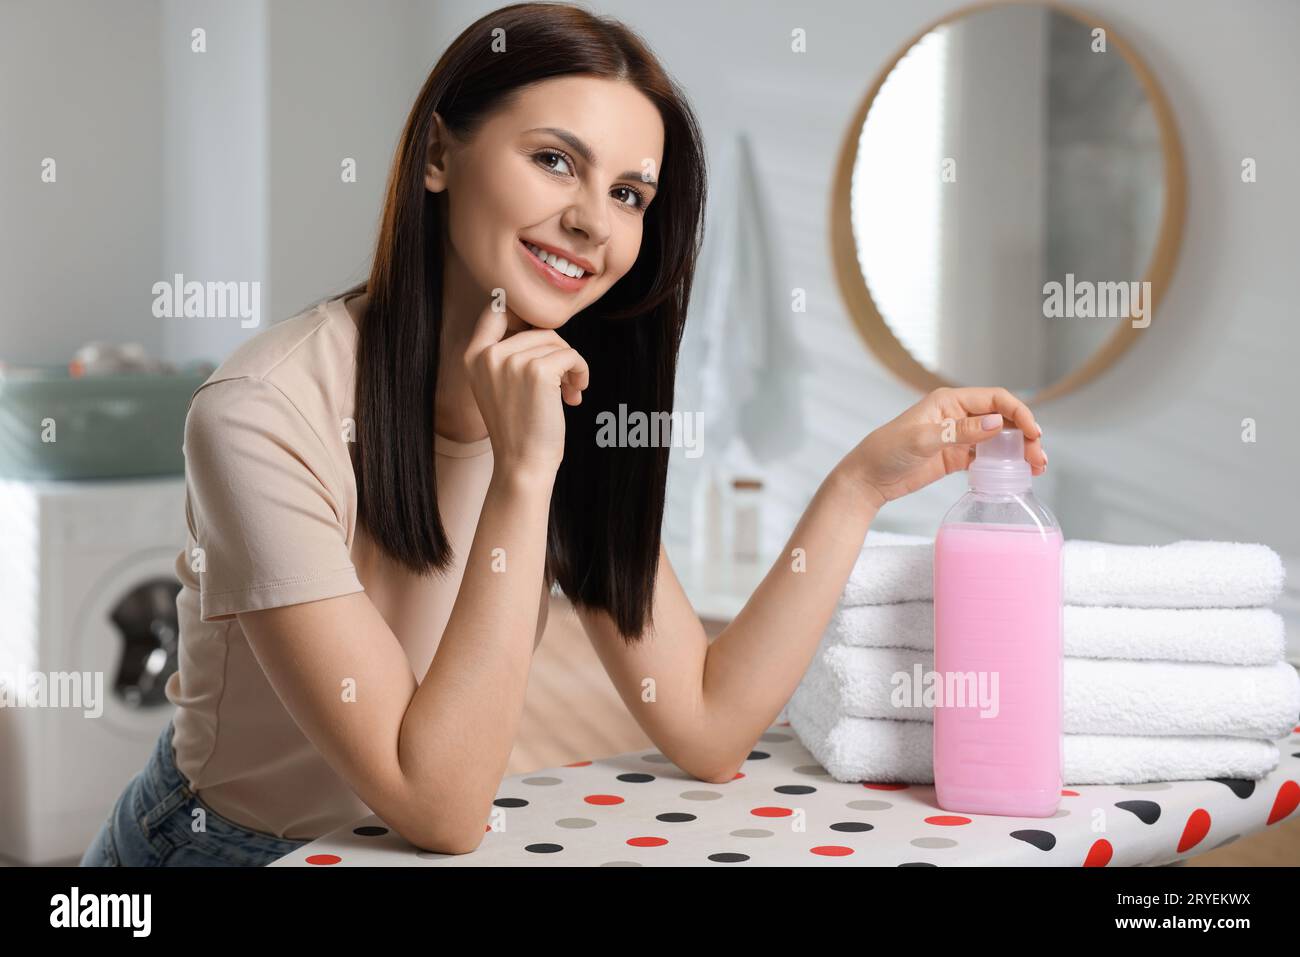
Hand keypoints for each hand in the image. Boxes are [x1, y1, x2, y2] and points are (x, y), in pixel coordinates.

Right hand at [462, 300, 589, 479]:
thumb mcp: (497, 386)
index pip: (496, 310)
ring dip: (570, 367)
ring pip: (557, 343)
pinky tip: (575, 396)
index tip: (540, 338)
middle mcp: (488, 355)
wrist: (522, 465)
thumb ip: (507, 355)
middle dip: (557, 354)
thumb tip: (541, 325)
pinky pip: (572, 356)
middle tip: (563, 384)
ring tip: (568, 393)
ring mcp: (512, 361)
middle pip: (538, 330)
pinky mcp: (538, 371)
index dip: (522, 315)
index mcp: (473, 356)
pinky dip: (581, 373)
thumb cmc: (517, 429)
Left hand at [839, 386, 1045, 509]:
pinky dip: (1002, 463)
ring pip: (997, 439)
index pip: (995, 399)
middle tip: (1038, 457)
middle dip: (1024, 434)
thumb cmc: (886, 451)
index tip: (1033, 432)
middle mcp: (957, 415)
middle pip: (1002, 419)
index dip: (1018, 413)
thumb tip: (996, 423)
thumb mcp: (923, 440)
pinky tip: (1016, 474)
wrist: (867, 478)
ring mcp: (957, 436)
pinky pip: (986, 457)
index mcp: (949, 401)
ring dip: (1018, 450)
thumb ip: (960, 431)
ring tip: (1036, 467)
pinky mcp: (955, 457)